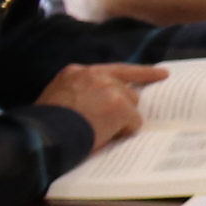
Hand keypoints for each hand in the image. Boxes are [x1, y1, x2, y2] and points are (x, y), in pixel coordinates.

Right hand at [37, 60, 166, 150]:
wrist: (43, 134)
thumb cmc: (45, 125)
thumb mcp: (56, 100)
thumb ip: (78, 95)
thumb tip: (98, 107)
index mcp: (75, 73)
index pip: (112, 69)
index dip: (139, 72)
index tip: (161, 73)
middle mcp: (94, 74)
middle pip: (125, 87)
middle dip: (124, 104)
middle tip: (120, 118)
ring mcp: (109, 87)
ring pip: (130, 104)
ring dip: (121, 119)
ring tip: (99, 131)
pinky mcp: (119, 104)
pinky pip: (133, 121)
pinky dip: (124, 131)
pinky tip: (106, 136)